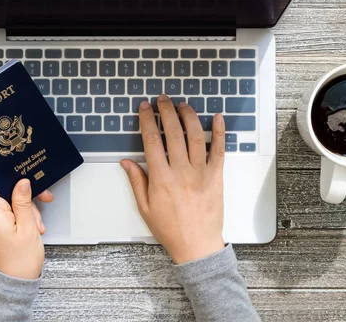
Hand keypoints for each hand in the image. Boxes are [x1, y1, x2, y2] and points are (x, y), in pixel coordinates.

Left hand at [0, 174, 53, 278]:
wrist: (15, 283)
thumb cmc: (20, 261)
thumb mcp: (28, 227)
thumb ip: (23, 201)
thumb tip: (22, 182)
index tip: (11, 167)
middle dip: (21, 192)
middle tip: (40, 199)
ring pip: (6, 200)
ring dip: (24, 206)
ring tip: (36, 222)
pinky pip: (6, 211)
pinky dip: (20, 213)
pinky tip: (32, 224)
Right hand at [121, 94, 225, 263]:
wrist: (196, 245)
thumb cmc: (170, 229)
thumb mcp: (145, 207)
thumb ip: (137, 181)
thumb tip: (126, 162)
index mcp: (161, 178)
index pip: (152, 140)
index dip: (147, 120)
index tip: (144, 108)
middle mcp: (181, 171)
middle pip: (173, 132)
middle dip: (166, 111)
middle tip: (162, 99)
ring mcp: (201, 172)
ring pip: (195, 136)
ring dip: (188, 116)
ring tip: (182, 105)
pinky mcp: (216, 176)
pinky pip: (219, 150)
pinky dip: (219, 132)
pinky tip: (217, 118)